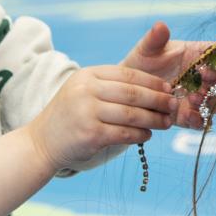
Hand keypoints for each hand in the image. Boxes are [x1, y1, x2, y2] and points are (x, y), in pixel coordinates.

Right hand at [25, 65, 175, 172]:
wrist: (42, 141)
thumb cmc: (72, 115)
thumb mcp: (85, 91)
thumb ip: (113, 87)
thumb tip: (155, 90)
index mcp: (88, 75)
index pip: (128, 74)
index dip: (152, 82)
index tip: (168, 88)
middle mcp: (86, 90)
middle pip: (132, 93)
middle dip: (157, 100)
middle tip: (173, 105)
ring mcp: (86, 112)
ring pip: (131, 114)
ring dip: (153, 119)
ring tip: (166, 122)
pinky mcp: (90, 134)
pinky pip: (124, 133)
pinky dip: (139, 134)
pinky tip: (148, 135)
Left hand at [122, 21, 215, 129]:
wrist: (129, 88)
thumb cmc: (143, 63)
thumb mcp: (147, 49)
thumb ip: (155, 39)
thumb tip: (160, 26)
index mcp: (199, 56)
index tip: (215, 54)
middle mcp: (204, 77)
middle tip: (204, 76)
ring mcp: (199, 97)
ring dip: (212, 100)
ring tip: (195, 97)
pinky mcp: (190, 115)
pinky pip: (203, 121)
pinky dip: (199, 119)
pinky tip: (190, 116)